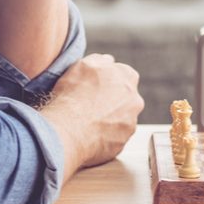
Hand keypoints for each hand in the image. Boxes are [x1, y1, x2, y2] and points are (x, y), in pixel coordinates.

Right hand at [40, 53, 144, 169]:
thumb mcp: (84, 64)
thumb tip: (108, 61)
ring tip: (86, 123)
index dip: (106, 81)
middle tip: (90, 106)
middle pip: (124, 98)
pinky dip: (103, 137)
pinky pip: (113, 138)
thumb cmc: (73, 95)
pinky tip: (88, 135)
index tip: (94, 88)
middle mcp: (135, 100)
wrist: (68, 129)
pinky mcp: (122, 143)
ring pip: (120, 119)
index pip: (122, 75)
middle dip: (111, 101)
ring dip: (108, 120)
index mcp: (128, 77)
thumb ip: (101, 60)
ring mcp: (130, 123)